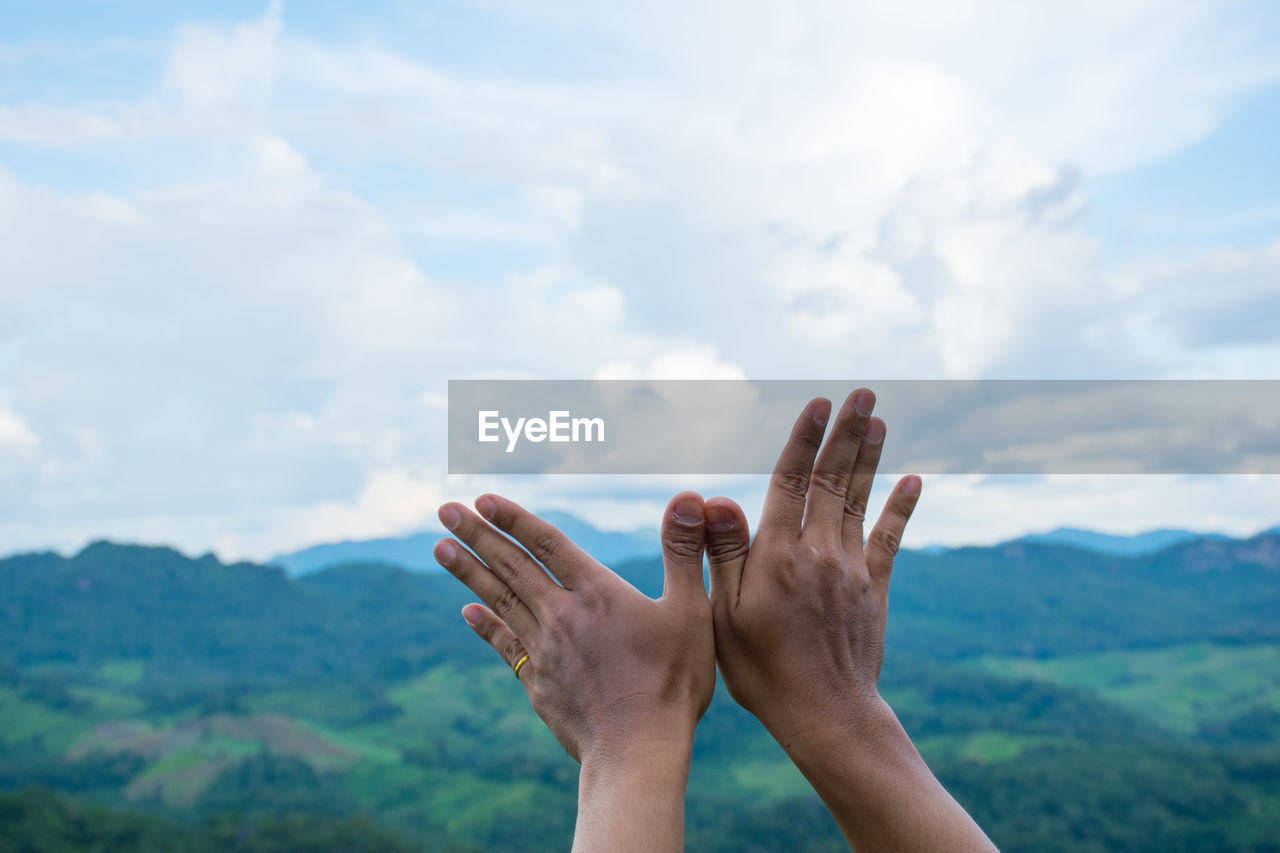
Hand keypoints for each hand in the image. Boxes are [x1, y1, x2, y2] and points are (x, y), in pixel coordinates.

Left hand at [433, 491, 714, 762]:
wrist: (636, 752)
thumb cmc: (672, 682)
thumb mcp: (692, 610)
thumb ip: (683, 551)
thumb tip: (689, 497)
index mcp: (597, 593)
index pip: (547, 543)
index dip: (515, 518)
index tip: (483, 498)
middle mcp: (562, 616)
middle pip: (512, 566)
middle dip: (477, 534)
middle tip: (445, 510)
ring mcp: (546, 651)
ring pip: (500, 600)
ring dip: (469, 571)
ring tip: (440, 547)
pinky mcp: (539, 683)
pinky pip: (505, 645)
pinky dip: (486, 624)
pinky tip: (468, 611)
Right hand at [700, 390, 994, 851]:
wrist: (825, 713)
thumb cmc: (762, 668)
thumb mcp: (724, 614)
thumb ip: (724, 552)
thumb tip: (717, 496)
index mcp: (777, 554)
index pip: (791, 481)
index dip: (804, 439)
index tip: (817, 403)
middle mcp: (819, 551)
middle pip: (833, 479)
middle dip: (847, 432)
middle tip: (862, 393)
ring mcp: (850, 568)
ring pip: (860, 499)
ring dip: (869, 456)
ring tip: (879, 419)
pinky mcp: (873, 588)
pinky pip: (890, 538)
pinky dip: (901, 507)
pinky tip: (914, 479)